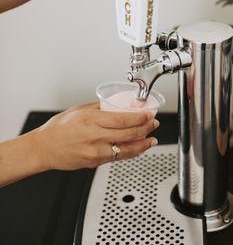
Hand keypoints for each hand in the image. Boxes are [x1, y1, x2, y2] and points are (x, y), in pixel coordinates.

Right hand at [32, 102, 158, 170]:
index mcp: (91, 120)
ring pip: (126, 150)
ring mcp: (96, 152)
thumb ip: (99, 108)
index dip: (140, 118)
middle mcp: (95, 137)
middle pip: (129, 134)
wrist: (44, 148)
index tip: (149, 114)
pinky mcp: (95, 163)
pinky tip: (137, 148)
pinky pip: (118, 157)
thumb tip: (116, 104)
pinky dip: (130, 152)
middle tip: (153, 124)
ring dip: (143, 144)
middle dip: (146, 129)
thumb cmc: (58, 128)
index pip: (122, 119)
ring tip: (151, 139)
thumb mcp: (79, 110)